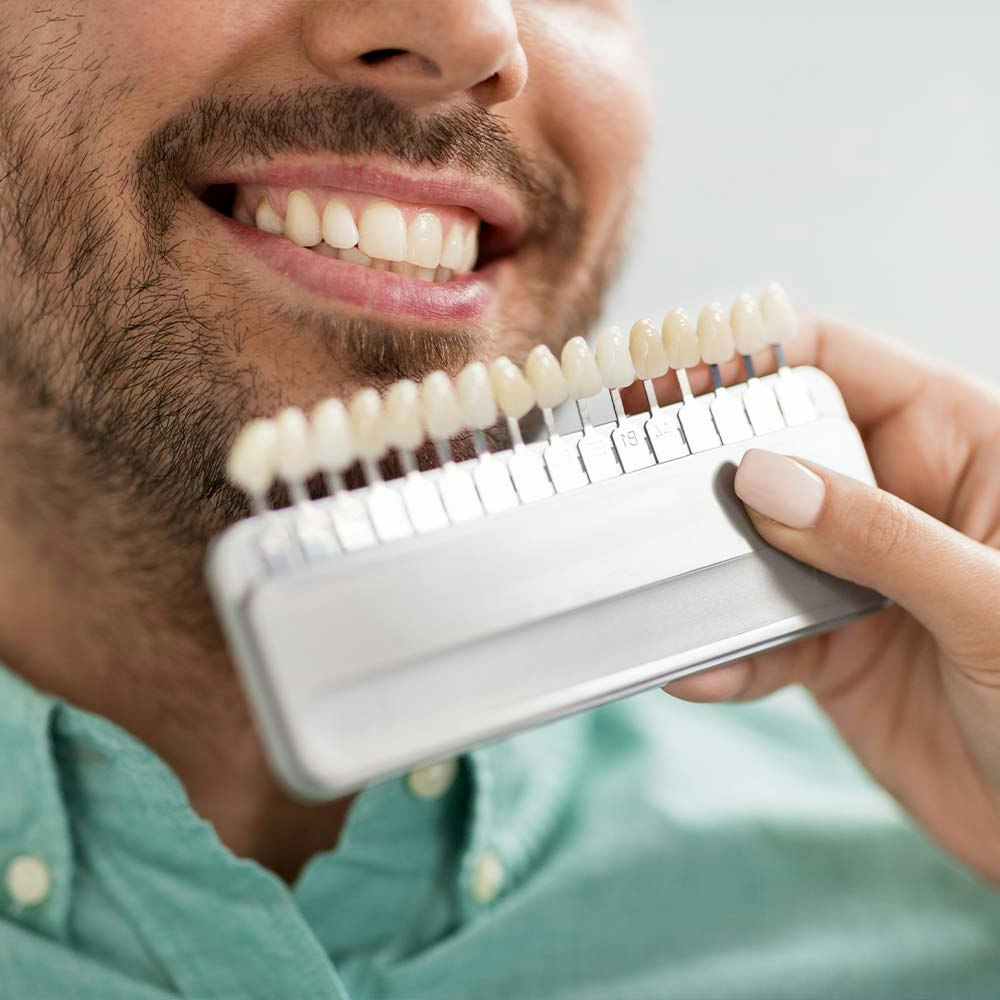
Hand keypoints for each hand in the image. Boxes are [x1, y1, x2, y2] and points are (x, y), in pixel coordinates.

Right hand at [665, 314, 999, 881]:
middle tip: (632, 474)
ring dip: (704, 570)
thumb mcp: (988, 602)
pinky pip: (760, 633)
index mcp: (956, 442)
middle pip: (778, 447)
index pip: (837, 361)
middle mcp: (897, 496)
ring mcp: (857, 572)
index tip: (666, 370)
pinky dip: (725, 653)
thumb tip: (761, 478)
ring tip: (656, 585)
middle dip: (707, 463)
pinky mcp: (829, 647)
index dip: (750, 354)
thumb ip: (877, 535)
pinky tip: (699, 671)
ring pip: (755, 544)